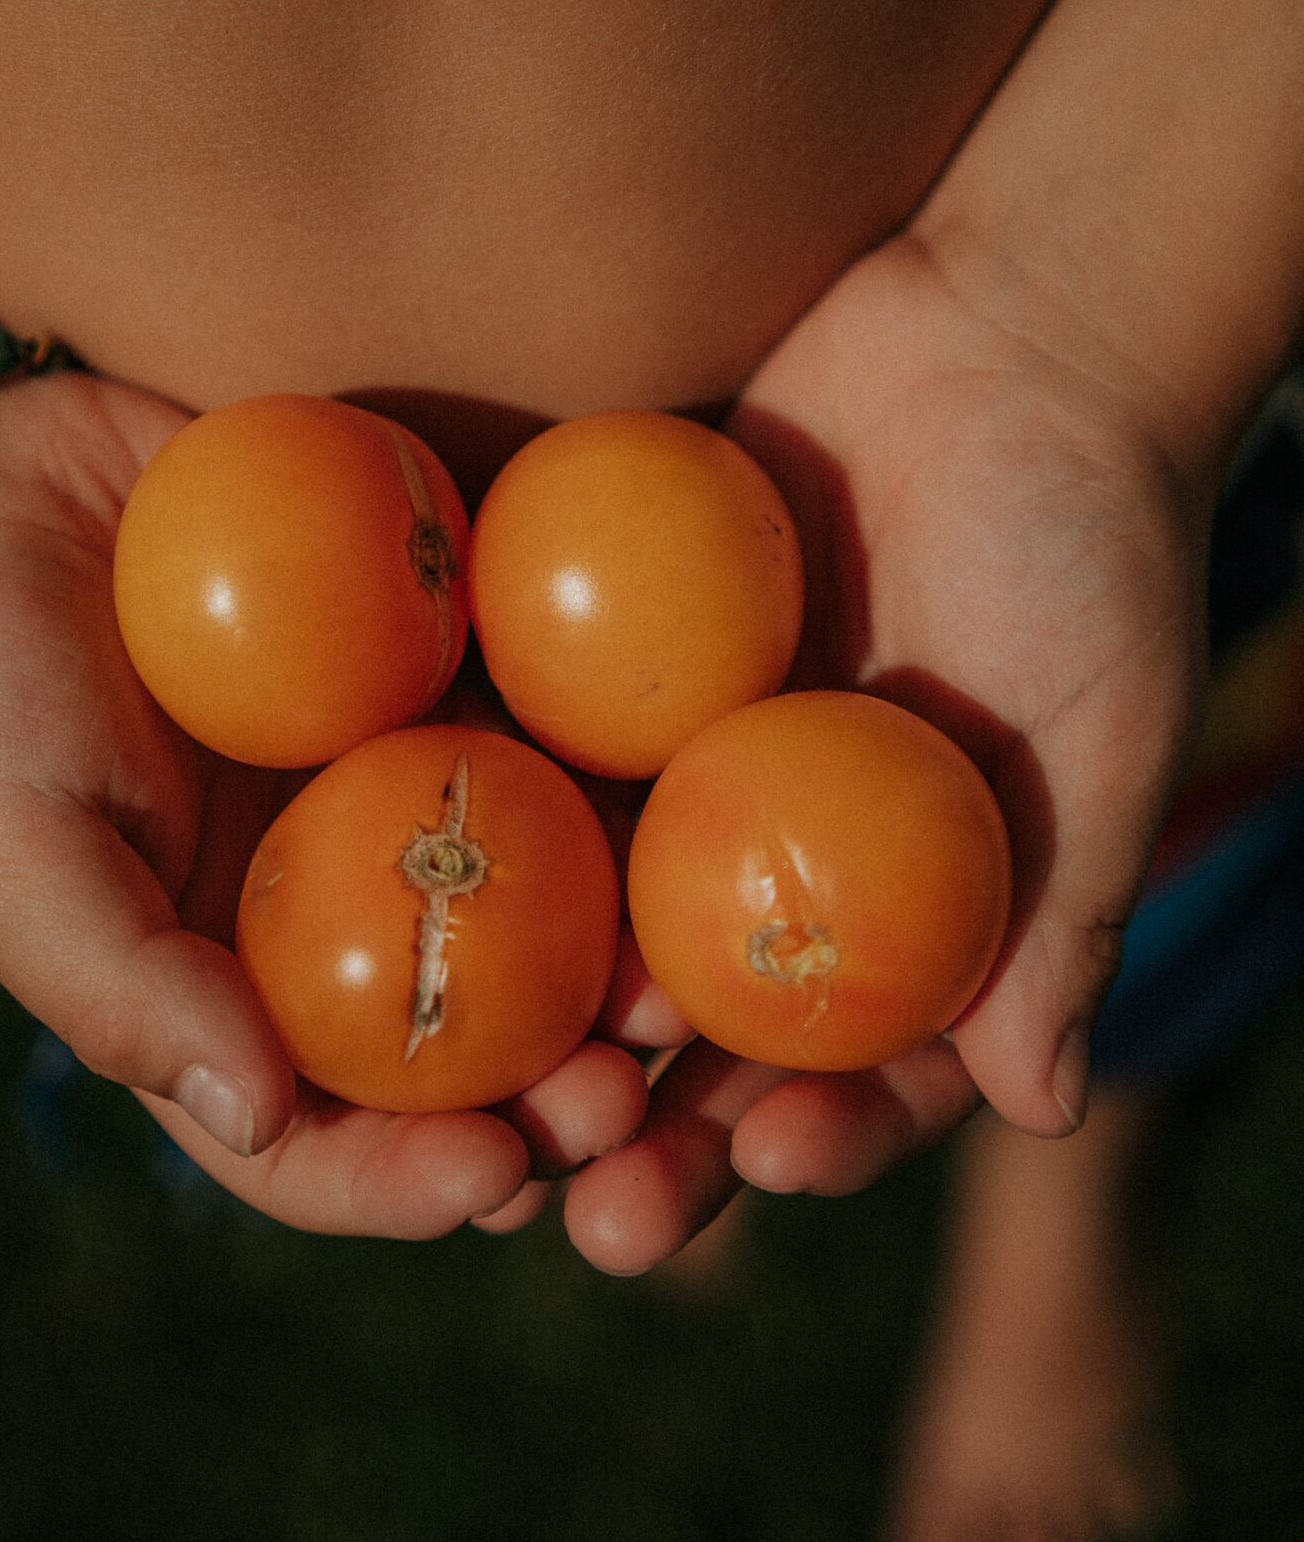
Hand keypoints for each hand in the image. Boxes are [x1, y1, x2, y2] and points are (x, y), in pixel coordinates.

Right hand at [0, 367, 644, 1235]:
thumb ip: (118, 981)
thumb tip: (258, 1115)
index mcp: (213, 993)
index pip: (316, 1138)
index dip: (401, 1182)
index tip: (487, 1181)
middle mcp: (325, 917)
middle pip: (460, 1047)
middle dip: (550, 1097)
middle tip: (626, 1098)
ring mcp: (394, 796)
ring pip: (535, 911)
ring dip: (613, 964)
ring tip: (679, 985)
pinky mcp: (442, 678)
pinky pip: (546, 741)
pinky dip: (614, 784)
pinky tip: (683, 797)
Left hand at [564, 227, 1209, 1271]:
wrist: (1001, 330)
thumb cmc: (1090, 533)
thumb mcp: (1105, 726)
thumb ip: (1067, 909)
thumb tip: (1042, 1109)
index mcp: (916, 911)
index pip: (866, 1068)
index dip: (819, 1138)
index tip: (765, 1164)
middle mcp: (792, 866)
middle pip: (713, 1040)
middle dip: (654, 1139)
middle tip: (591, 1211)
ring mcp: (693, 777)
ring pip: (605, 933)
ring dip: (549, 1029)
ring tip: (489, 1104)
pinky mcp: (612, 676)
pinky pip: (549, 772)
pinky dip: (503, 840)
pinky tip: (435, 896)